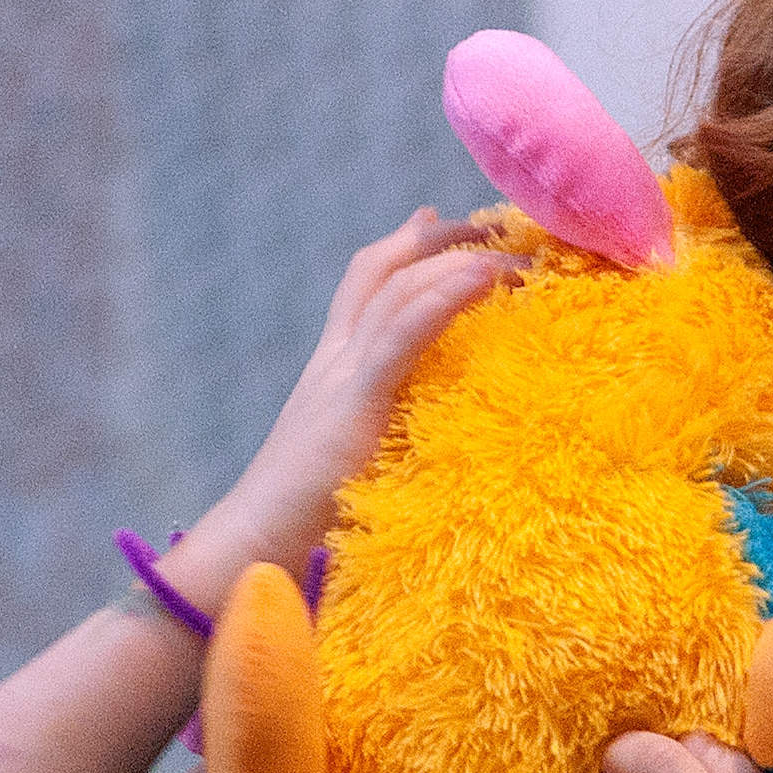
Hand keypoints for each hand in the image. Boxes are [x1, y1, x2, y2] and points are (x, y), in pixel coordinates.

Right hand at [165, 208, 525, 609]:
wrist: (255, 548)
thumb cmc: (308, 525)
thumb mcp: (358, 464)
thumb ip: (386, 436)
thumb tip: (425, 438)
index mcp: (332, 372)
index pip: (367, 286)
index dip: (407, 247)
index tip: (450, 224)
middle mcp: (333, 360)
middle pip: (382, 270)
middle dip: (441, 238)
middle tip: (500, 228)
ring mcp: (339, 375)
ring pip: (398, 289)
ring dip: (460, 262)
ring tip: (516, 255)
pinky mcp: (352, 401)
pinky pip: (403, 332)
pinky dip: (445, 297)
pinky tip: (485, 276)